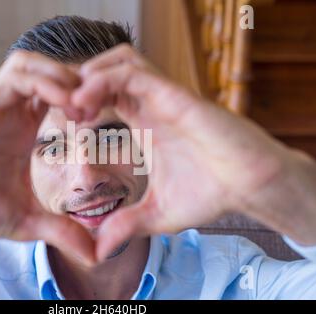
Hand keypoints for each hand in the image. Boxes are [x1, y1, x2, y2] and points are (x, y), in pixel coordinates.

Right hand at [0, 51, 94, 263]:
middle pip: (50, 72)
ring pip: (33, 64)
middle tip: (96, 110)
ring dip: (63, 77)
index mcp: (24, 130)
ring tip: (80, 106)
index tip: (101, 121)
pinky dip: (44, 81)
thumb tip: (94, 254)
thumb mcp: (26, 221)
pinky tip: (61, 103)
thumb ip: (60, 230)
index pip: (59, 94)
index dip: (85, 100)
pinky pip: (16, 76)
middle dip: (80, 83)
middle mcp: (12, 113)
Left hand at [73, 44, 298, 260]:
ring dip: (89, 76)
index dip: (82, 100)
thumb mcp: (157, 213)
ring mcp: (166, 96)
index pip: (107, 93)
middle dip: (79, 82)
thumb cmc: (211, 194)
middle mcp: (154, 103)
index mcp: (146, 120)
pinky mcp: (177, 96)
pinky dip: (104, 81)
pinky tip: (86, 104)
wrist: (251, 188)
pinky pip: (133, 74)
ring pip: (119, 60)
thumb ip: (127, 224)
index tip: (66, 123)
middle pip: (108, 69)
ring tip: (73, 106)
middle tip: (64, 109)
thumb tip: (98, 250)